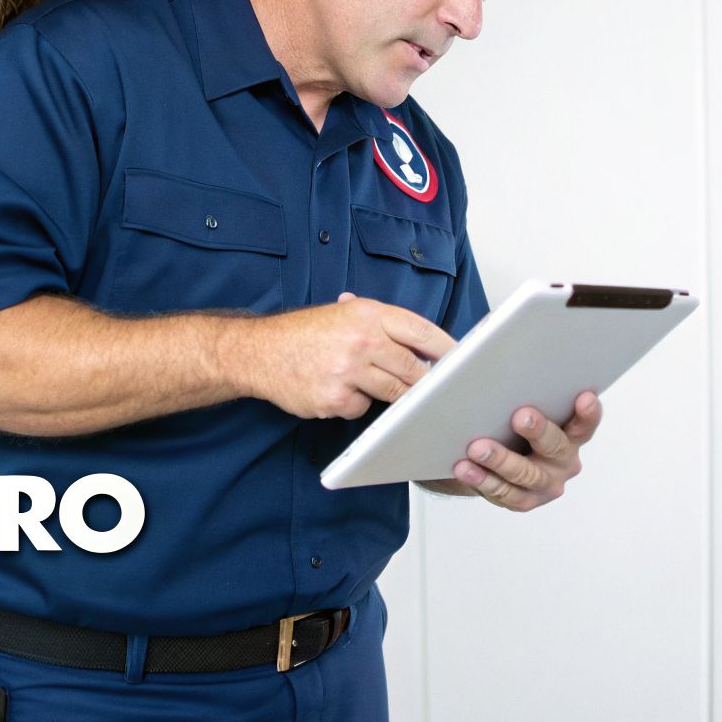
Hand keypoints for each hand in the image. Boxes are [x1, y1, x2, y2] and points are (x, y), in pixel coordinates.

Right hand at [227, 292, 454, 419]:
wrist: (258, 351)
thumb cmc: (304, 333)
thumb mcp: (344, 313)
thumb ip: (382, 324)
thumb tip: (426, 342)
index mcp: (369, 314)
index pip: (423, 331)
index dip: (448, 349)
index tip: (462, 362)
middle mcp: (362, 340)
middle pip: (414, 369)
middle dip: (425, 382)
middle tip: (432, 390)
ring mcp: (349, 371)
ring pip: (394, 393)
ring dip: (393, 396)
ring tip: (376, 385)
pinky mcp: (335, 399)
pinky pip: (363, 409)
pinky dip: (356, 405)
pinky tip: (338, 391)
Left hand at [449, 390, 599, 510]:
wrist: (499, 457)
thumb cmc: (513, 422)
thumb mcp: (527, 403)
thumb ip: (524, 388)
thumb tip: (499, 358)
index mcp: (571, 433)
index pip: (585, 423)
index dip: (588, 412)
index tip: (584, 396)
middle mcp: (564, 460)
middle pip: (555, 447)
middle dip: (538, 430)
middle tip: (521, 416)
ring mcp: (545, 483)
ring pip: (525, 473)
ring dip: (500, 459)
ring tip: (477, 447)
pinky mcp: (523, 500)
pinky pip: (503, 492)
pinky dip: (481, 479)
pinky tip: (464, 467)